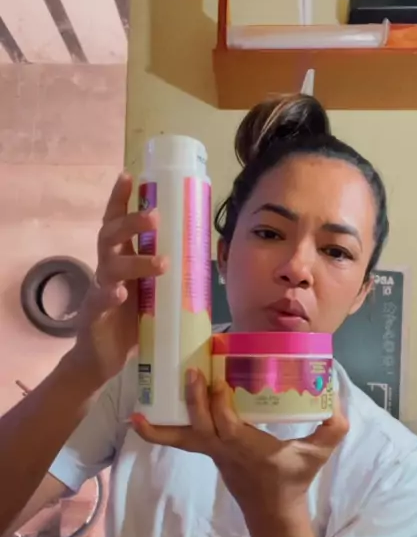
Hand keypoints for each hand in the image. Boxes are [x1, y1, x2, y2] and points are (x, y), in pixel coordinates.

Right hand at [67, 172, 166, 388]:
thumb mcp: (149, 294)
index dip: (119, 200)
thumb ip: (163, 276)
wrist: (101, 360)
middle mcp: (107, 271)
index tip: (129, 176)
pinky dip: (110, 296)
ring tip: (161, 262)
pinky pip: (100, 301)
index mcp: (119, 262)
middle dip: (131, 222)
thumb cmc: (129, 324)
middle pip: (111, 236)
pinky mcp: (95, 317)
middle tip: (155, 216)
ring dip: (136, 261)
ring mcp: (99, 292)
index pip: (115, 224)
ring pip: (110, 266)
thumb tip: (200, 258)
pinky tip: (121, 293)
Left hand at [131, 371, 347, 524]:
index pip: (228, 426)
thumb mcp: (318, 455)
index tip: (219, 381)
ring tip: (138, 407)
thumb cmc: (293, 479)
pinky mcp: (206, 451)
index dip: (219, 406)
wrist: (272, 511)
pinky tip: (138, 418)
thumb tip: (337, 400)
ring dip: (160, 425)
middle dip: (194, 401)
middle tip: (190, 370)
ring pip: (181, 438)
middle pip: (201, 427)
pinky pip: (178, 440)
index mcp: (248, 448)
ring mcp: (211, 452)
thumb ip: (332, 429)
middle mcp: (224, 450)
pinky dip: (156, 432)